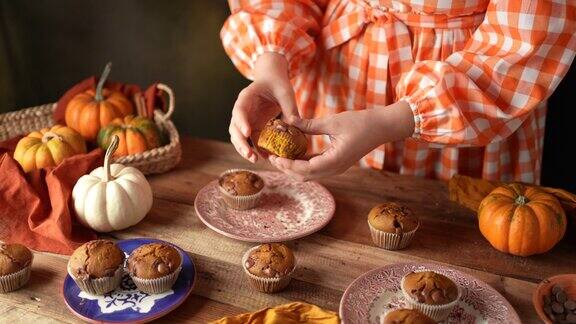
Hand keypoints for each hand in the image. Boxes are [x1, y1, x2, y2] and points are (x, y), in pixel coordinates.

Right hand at [229, 52, 298, 162]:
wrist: (272, 81)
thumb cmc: (278, 84)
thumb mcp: (285, 93)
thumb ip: (289, 108)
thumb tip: (295, 126)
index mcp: (246, 97)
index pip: (240, 110)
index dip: (242, 122)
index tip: (248, 133)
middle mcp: (242, 110)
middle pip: (235, 128)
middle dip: (241, 142)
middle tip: (250, 154)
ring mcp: (246, 120)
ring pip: (240, 137)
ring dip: (245, 149)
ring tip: (255, 160)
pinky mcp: (253, 128)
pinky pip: (252, 141)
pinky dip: (256, 150)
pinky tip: (265, 157)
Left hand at [269, 101, 414, 180]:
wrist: (382, 127)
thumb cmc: (361, 122)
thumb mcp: (333, 122)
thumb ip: (310, 125)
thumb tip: (288, 121)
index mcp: (335, 161)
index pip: (306, 169)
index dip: (288, 165)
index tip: (274, 158)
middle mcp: (335, 169)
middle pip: (305, 176)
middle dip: (287, 169)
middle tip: (272, 157)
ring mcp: (336, 168)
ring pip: (310, 174)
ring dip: (294, 168)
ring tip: (279, 156)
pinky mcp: (337, 163)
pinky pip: (316, 168)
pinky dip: (303, 164)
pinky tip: (293, 153)